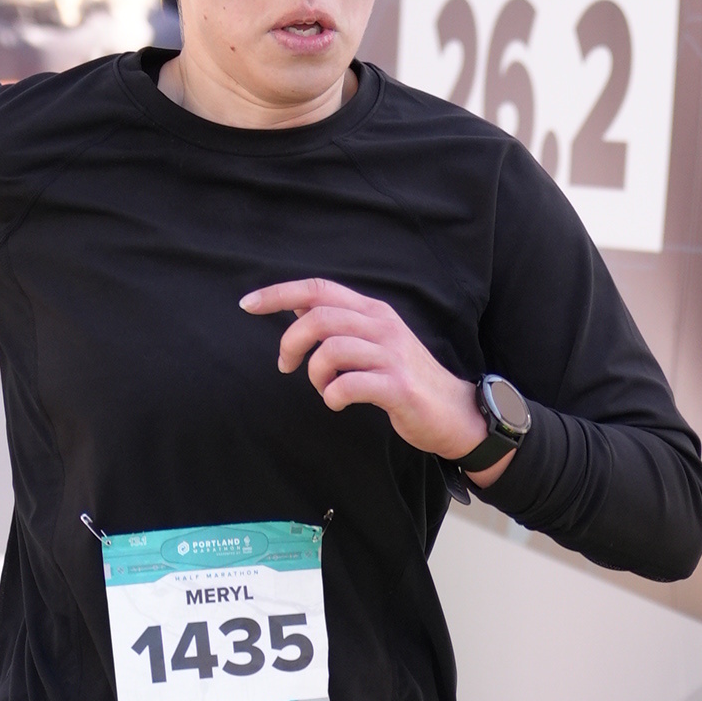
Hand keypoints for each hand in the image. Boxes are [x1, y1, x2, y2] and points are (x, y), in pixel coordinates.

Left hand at [242, 278, 482, 462]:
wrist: (454, 412)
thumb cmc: (405, 379)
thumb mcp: (373, 342)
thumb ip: (340, 324)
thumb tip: (297, 307)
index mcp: (373, 312)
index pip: (319, 288)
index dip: (279, 294)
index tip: (248, 305)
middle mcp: (382, 326)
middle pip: (319, 318)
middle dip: (290, 343)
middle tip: (286, 367)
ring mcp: (391, 355)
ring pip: (331, 349)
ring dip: (315, 375)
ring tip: (324, 389)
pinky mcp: (397, 386)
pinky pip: (349, 385)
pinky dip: (333, 396)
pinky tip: (338, 403)